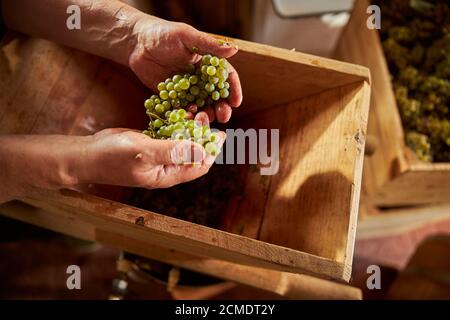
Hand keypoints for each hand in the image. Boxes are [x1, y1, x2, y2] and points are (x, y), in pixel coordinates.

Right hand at [74, 128, 224, 188]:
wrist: (87, 154)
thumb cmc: (113, 156)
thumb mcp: (144, 152)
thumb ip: (173, 151)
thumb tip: (203, 152)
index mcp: (167, 174)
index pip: (199, 166)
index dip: (212, 151)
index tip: (220, 134)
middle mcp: (165, 167)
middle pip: (193, 154)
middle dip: (202, 137)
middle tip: (205, 116)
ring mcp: (157, 156)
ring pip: (181, 143)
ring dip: (190, 130)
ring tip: (196, 112)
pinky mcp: (149, 144)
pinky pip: (168, 136)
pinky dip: (175, 125)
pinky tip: (180, 113)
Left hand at [128, 17, 242, 122]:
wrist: (137, 43)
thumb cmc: (163, 33)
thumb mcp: (187, 36)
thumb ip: (209, 45)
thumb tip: (234, 49)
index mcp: (209, 63)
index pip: (226, 78)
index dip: (233, 90)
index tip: (236, 103)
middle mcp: (201, 78)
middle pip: (217, 97)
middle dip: (222, 108)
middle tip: (223, 117)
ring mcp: (188, 90)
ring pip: (202, 107)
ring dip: (205, 115)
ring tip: (203, 120)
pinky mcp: (174, 98)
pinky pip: (183, 110)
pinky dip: (186, 117)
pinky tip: (187, 121)